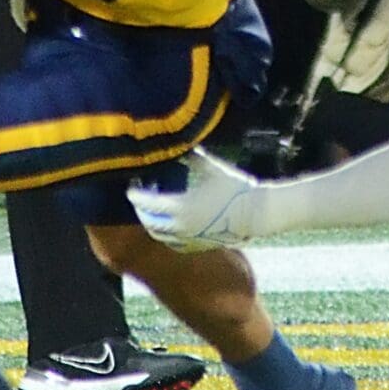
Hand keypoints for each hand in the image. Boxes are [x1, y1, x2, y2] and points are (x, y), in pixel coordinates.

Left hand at [128, 148, 261, 248]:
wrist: (257, 213)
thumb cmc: (235, 187)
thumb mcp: (210, 167)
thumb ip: (189, 157)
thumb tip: (174, 143)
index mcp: (182, 207)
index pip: (148, 203)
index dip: (136, 195)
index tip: (131, 186)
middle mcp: (181, 227)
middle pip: (149, 221)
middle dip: (141, 209)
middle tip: (139, 196)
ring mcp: (189, 239)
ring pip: (158, 235)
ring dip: (151, 222)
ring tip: (153, 208)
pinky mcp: (197, 245)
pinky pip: (172, 243)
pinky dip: (165, 233)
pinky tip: (168, 222)